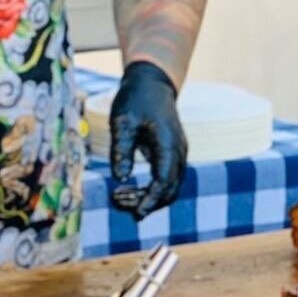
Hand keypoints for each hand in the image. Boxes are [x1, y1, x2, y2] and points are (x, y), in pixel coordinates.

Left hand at [109, 61, 186, 218]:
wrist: (152, 83)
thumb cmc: (135, 99)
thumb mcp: (122, 121)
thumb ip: (122, 150)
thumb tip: (120, 178)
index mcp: (169, 143)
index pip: (164, 180)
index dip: (151, 199)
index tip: (136, 213)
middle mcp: (179, 151)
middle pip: (170, 189)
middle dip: (147, 202)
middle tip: (119, 203)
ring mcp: (178, 153)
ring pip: (170, 187)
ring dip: (149, 198)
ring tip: (120, 198)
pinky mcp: (173, 154)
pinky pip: (167, 179)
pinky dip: (152, 190)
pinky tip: (132, 192)